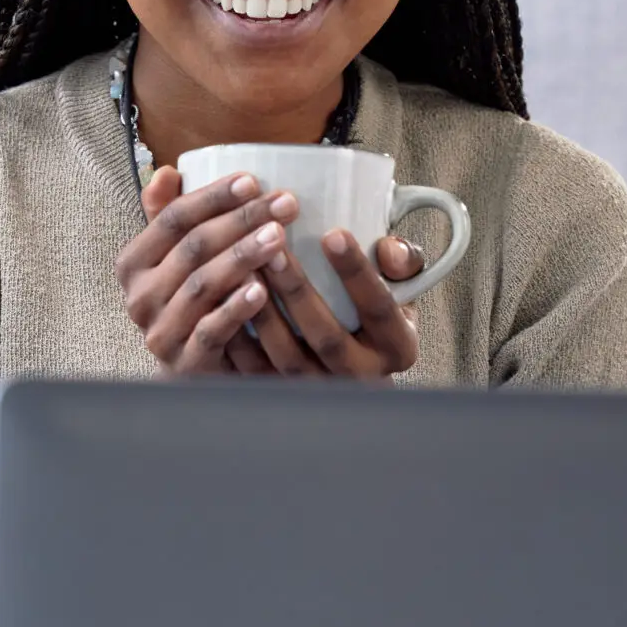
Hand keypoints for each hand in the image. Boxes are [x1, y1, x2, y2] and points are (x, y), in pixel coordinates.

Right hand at [116, 165, 299, 374]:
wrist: (189, 373)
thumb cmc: (190, 306)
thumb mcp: (176, 261)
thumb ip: (168, 218)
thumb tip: (169, 172)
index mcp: (134, 263)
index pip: (172, 219)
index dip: (213, 197)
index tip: (253, 181)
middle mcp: (139, 296)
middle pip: (192, 247)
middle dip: (241, 220)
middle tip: (284, 204)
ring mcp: (160, 331)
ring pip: (202, 284)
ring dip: (243, 256)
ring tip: (279, 236)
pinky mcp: (184, 362)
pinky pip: (211, 329)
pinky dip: (236, 307)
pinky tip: (263, 290)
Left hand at [222, 228, 422, 381]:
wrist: (356, 364)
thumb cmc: (376, 312)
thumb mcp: (402, 287)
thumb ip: (403, 262)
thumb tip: (389, 248)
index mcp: (397, 348)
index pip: (379, 308)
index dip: (357, 272)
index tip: (334, 233)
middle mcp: (362, 375)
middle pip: (327, 336)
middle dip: (297, 291)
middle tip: (274, 248)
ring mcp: (321, 389)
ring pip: (287, 357)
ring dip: (263, 314)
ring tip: (244, 269)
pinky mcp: (286, 393)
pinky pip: (256, 372)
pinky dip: (239, 340)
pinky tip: (224, 304)